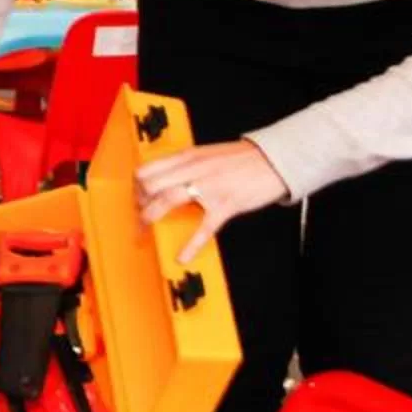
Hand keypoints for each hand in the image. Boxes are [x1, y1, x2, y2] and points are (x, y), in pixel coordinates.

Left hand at [134, 138, 287, 267]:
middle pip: (150, 186)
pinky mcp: (226, 204)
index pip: (147, 170)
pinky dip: (190, 245)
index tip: (136, 199)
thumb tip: (163, 179)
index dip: (136, 188)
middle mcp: (194, 169)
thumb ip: (185, 165)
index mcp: (188, 156)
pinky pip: (203, 228)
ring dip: (150, 218)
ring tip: (146, 232)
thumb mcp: (207, 154)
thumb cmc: (242, 159)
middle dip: (139, 205)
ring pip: (167, 201)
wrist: (275, 159)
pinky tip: (182, 257)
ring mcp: (209, 187)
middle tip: (139, 218)